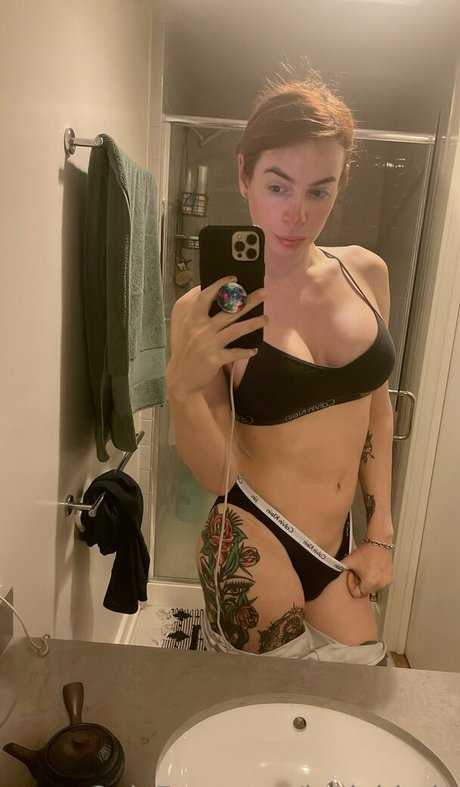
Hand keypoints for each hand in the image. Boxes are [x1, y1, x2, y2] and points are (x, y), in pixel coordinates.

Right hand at [166, 277, 266, 397]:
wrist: (180, 379)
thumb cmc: (186, 352)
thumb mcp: (186, 329)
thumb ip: (198, 316)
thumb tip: (216, 299)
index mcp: (193, 319)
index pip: (206, 296)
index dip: (220, 285)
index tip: (233, 278)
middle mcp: (201, 328)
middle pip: (229, 311)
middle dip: (248, 300)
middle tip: (264, 293)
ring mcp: (208, 343)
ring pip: (236, 329)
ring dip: (253, 323)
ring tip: (266, 319)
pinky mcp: (215, 358)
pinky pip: (236, 353)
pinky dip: (246, 352)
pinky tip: (254, 350)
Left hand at [342, 542, 393, 598]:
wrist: (378, 542)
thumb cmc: (366, 551)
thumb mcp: (348, 561)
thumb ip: (339, 569)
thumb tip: (333, 573)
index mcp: (370, 583)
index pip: (356, 594)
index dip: (351, 583)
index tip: (352, 574)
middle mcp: (380, 585)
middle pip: (364, 590)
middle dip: (359, 581)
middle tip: (358, 570)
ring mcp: (386, 582)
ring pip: (372, 587)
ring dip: (367, 580)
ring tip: (365, 568)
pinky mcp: (390, 578)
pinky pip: (379, 582)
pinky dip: (375, 578)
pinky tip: (372, 568)